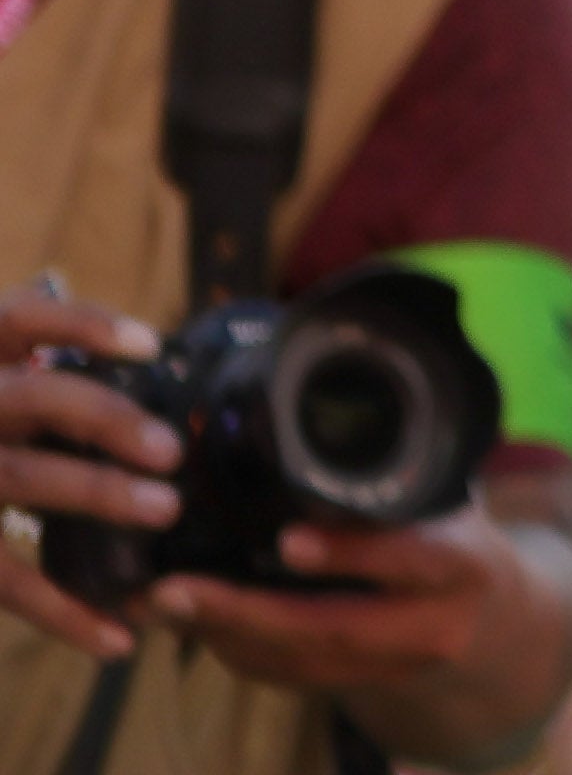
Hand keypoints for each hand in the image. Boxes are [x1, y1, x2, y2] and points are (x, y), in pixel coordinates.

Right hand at [0, 286, 178, 657]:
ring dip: (95, 493)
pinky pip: (5, 580)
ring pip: (20, 476)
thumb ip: (23, 347)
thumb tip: (108, 345)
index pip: (21, 319)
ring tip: (164, 509)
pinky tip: (115, 639)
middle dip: (106, 418)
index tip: (149, 346)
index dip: (82, 325)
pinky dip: (62, 613)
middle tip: (168, 448)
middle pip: (35, 399)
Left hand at [141, 507, 538, 706]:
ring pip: (297, 662)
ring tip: (162, 604)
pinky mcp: (358, 689)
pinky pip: (288, 677)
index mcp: (464, 565)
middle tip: (172, 590)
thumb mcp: (450, 506)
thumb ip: (397, 484)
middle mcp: (431, 626)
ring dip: (222, 637)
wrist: (499, 630)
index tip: (287, 541)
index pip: (407, 558)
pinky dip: (236, 652)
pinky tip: (197, 623)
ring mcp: (393, 668)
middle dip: (242, 613)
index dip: (347, 554)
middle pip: (330, 629)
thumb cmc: (461, 542)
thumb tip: (318, 423)